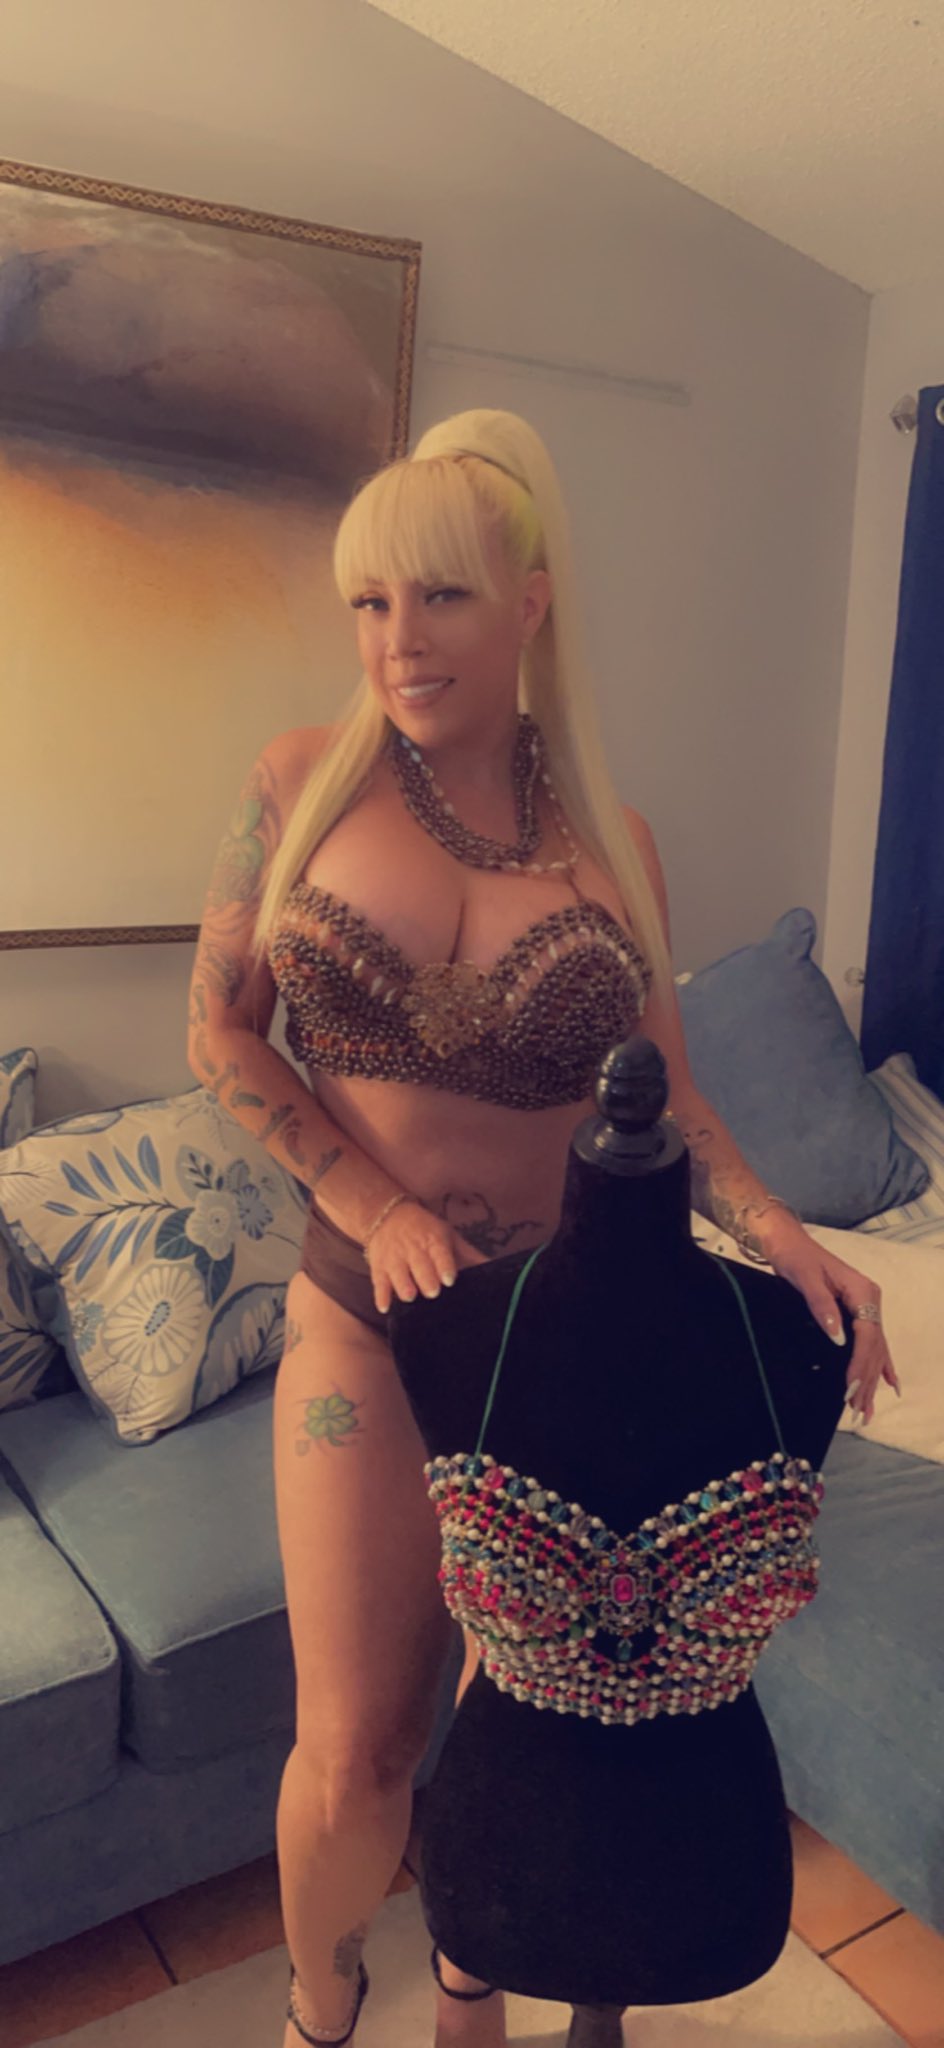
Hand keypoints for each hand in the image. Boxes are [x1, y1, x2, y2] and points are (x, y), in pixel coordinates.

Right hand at [365, 1199, 485, 1314]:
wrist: (388, 1215)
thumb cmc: (426, 1230)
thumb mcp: (448, 1236)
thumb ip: (470, 1256)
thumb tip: (499, 1269)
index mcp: (433, 1240)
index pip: (439, 1253)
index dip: (444, 1266)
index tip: (450, 1279)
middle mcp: (413, 1249)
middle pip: (419, 1266)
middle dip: (426, 1279)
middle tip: (433, 1291)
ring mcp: (394, 1259)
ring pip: (398, 1274)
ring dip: (404, 1286)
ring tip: (410, 1297)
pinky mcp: (378, 1268)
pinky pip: (378, 1283)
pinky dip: (381, 1296)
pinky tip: (384, 1308)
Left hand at [756, 1213, 900, 1425]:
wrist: (789, 1244)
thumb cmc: (796, 1258)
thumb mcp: (806, 1279)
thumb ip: (822, 1307)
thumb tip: (838, 1338)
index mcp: (863, 1291)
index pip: (867, 1335)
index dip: (860, 1363)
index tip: (850, 1387)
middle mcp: (870, 1300)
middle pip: (874, 1347)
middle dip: (866, 1380)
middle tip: (858, 1410)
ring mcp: (866, 1306)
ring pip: (875, 1349)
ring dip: (872, 1380)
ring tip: (867, 1410)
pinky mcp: (857, 1312)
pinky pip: (873, 1343)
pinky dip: (880, 1365)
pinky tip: (890, 1384)